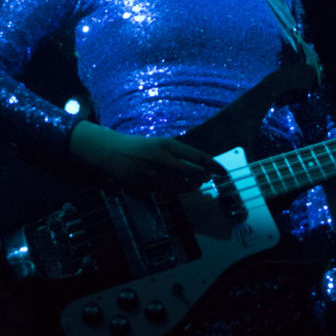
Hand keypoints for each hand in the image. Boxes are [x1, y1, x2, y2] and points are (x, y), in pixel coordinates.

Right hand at [69, 120, 220, 191]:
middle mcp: (162, 159)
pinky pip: (168, 192)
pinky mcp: (146, 186)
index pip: (198, 157)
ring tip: (193, 183)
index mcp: (168, 145)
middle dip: (203, 178)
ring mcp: (154, 175)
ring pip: (182, 187)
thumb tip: (202, 165)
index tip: (223, 172)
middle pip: (193, 174)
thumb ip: (179, 153)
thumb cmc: (141, 147)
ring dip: (191, 187)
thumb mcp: (161, 143)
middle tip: (206, 178)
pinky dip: (176, 191)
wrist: (112, 153)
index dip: (213, 166)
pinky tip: (177, 186)